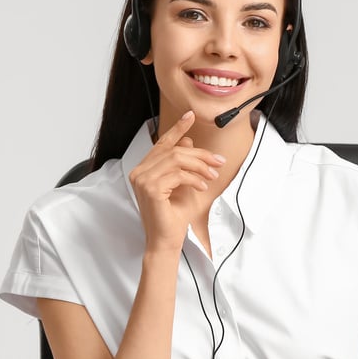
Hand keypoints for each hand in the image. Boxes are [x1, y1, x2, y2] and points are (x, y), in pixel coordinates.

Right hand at [128, 111, 223, 252]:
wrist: (165, 242)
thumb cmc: (173, 218)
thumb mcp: (183, 186)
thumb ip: (183, 165)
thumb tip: (189, 142)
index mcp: (145, 170)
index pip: (162, 143)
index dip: (177, 128)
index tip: (190, 116)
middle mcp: (140, 172)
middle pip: (173, 150)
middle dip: (199, 154)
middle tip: (218, 162)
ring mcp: (142, 179)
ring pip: (176, 159)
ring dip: (199, 166)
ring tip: (212, 176)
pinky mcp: (150, 188)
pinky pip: (178, 174)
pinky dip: (194, 178)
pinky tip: (202, 186)